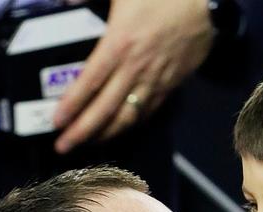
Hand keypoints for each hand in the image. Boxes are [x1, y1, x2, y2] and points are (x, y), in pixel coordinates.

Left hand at [53, 0, 213, 152]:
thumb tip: (66, 1)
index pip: (89, 83)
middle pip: (105, 110)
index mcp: (119, 45)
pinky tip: (119, 130)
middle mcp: (134, 70)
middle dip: (82, 132)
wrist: (205, 3)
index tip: (57, 121)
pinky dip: (131, 124)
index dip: (72, 105)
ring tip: (88, 143)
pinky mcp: (170, 86)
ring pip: (127, 117)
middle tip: (63, 146)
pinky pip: (147, 112)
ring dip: (106, 134)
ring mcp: (154, 81)